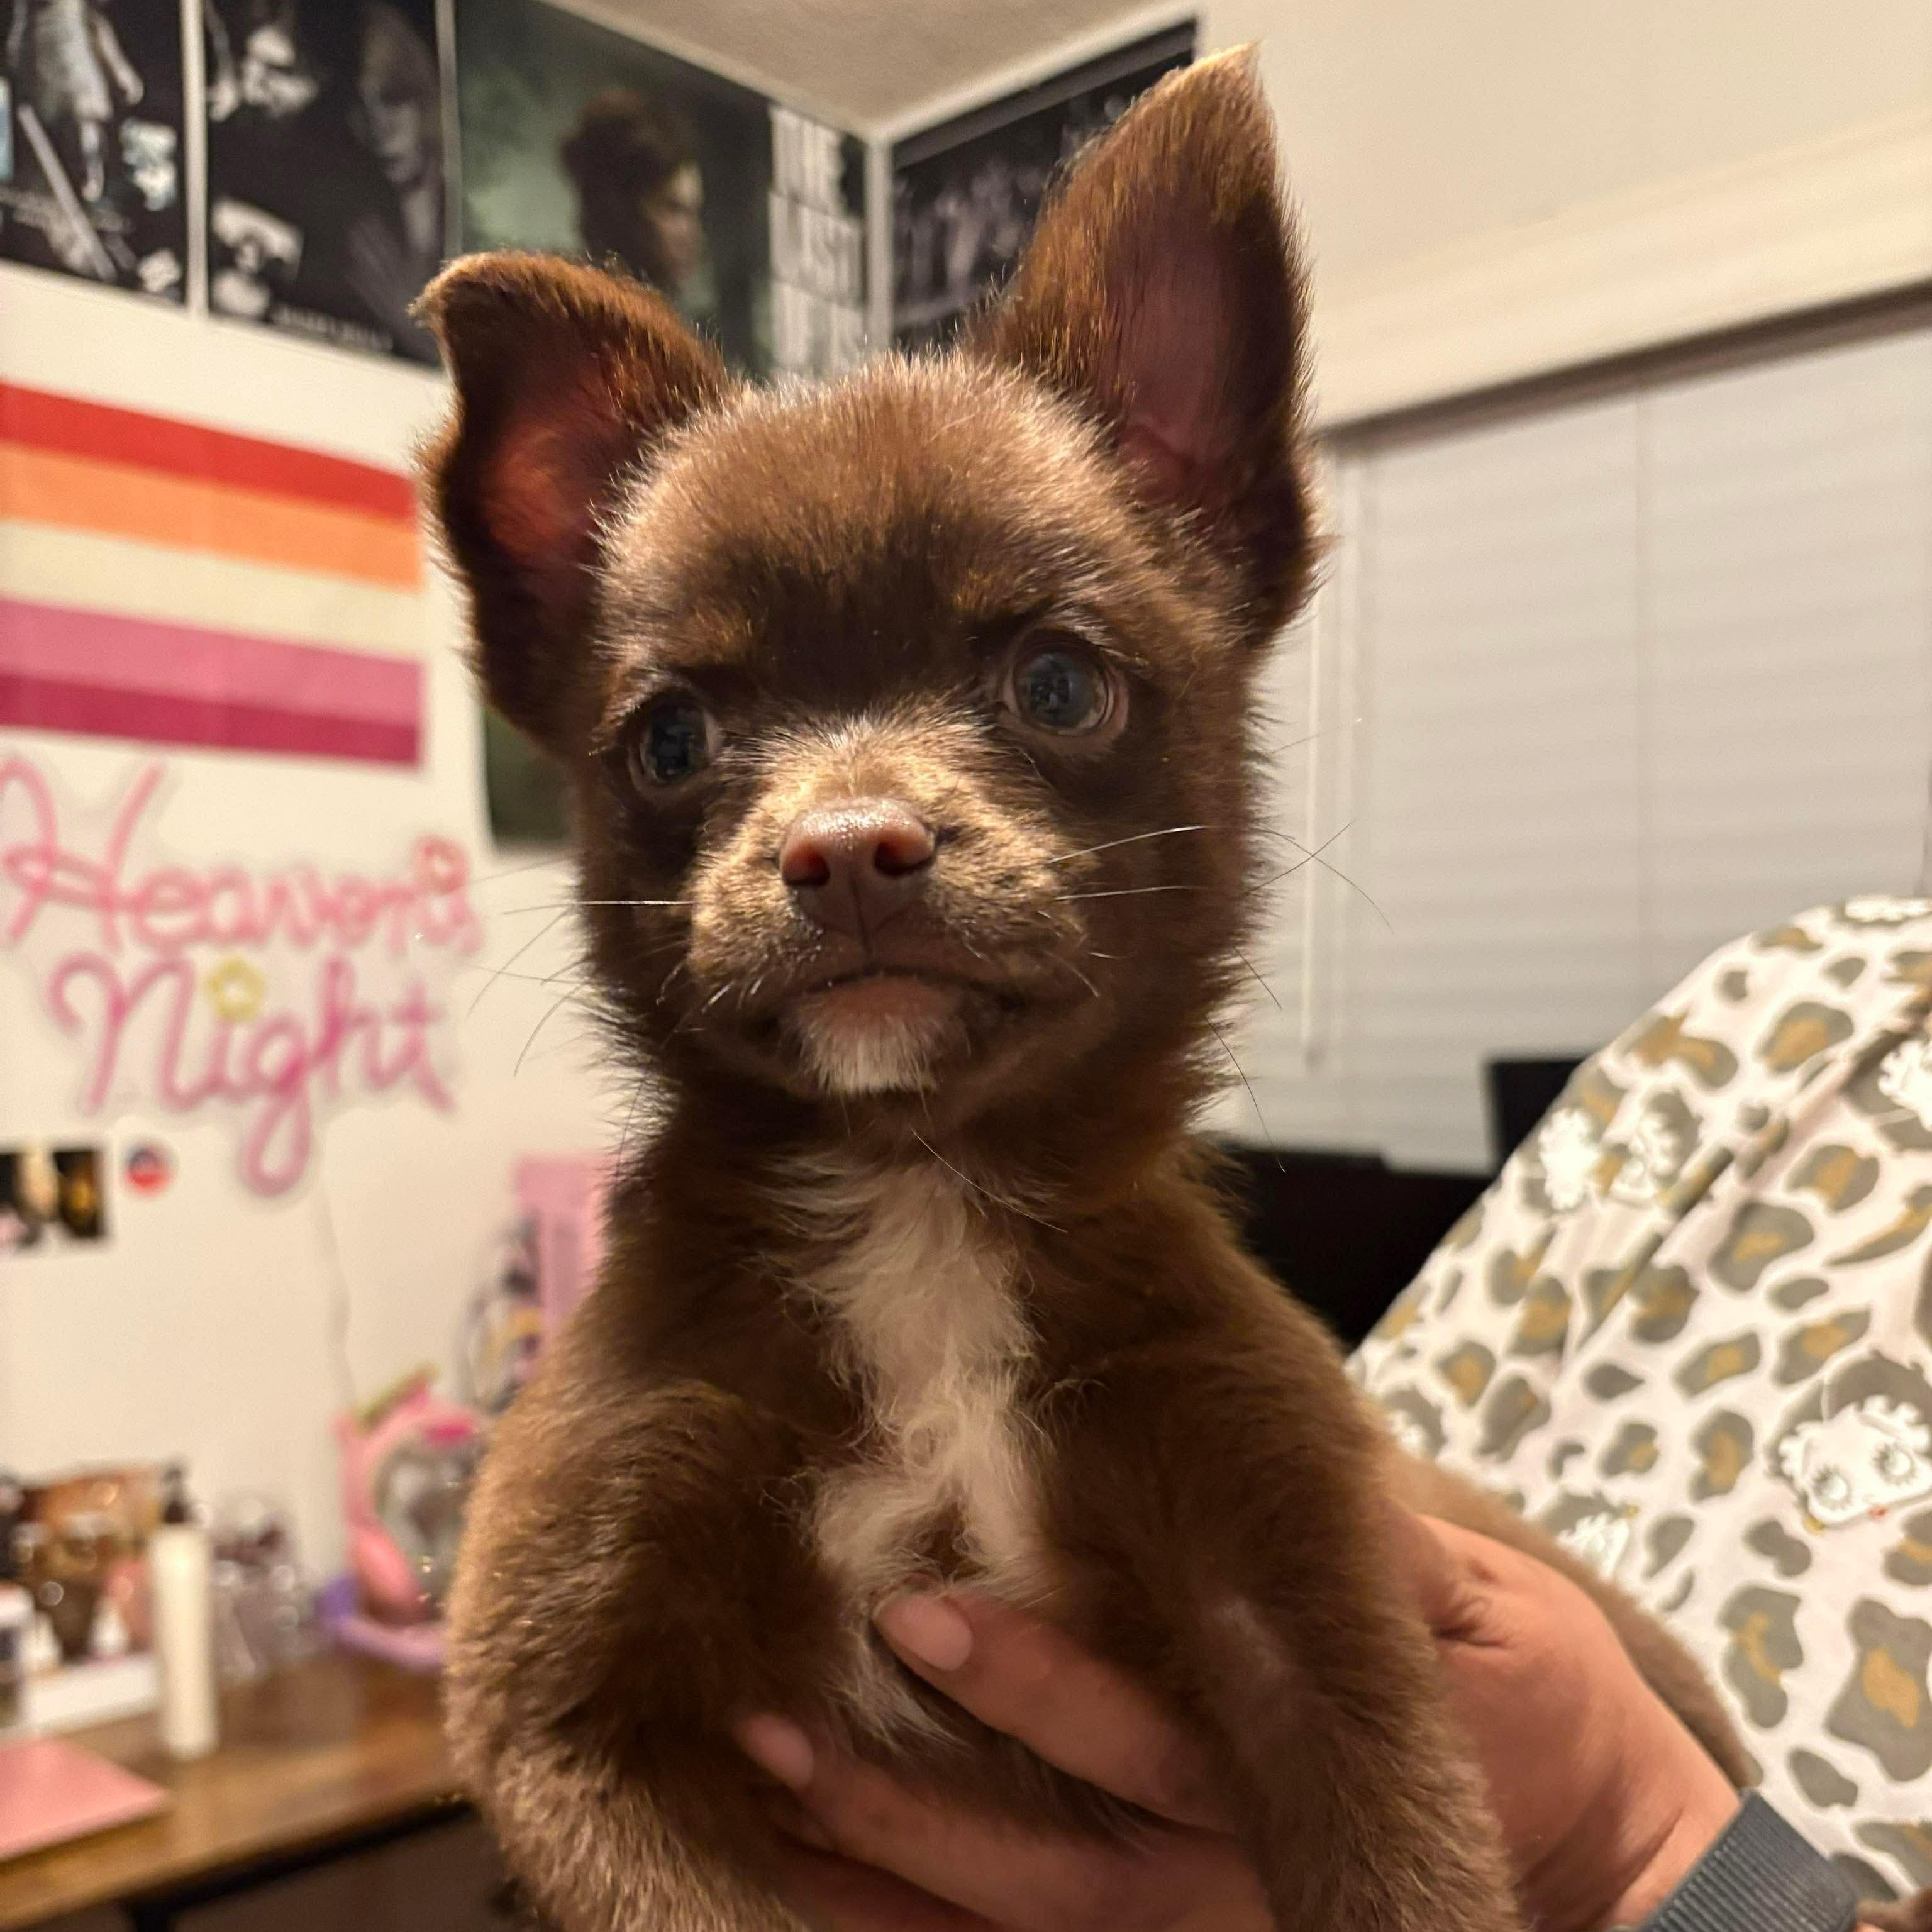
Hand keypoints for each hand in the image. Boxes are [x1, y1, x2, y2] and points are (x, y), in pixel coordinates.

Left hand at [735, 1515, 1739, 1931]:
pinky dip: (912, 1929)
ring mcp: (1186, 1924)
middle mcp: (1223, 1865)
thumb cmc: (1532, 1705)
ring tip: (754, 1800)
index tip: (921, 1615)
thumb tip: (1325, 1454)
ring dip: (878, 1870)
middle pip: (1045, 1845)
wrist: (1593, 1864)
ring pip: (1012, 1919)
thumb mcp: (1490, 1611)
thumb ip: (1397, 1543)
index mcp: (1291, 1757)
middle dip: (908, 1795)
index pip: (1147, 1726)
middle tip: (773, 1725)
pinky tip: (807, 1886)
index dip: (1035, 1679)